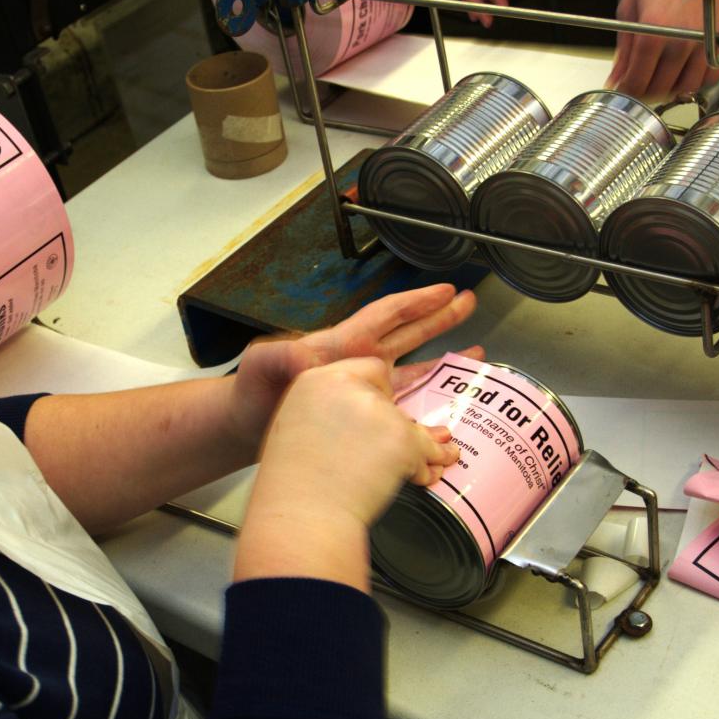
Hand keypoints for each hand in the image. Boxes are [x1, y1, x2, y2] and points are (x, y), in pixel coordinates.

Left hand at [228, 283, 479, 450]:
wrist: (243, 428)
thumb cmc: (250, 392)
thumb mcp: (262, 364)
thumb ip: (280, 354)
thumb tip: (306, 354)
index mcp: (341, 345)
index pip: (386, 316)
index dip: (416, 302)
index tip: (446, 290)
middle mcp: (357, 363)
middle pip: (407, 335)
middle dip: (439, 318)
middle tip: (470, 303)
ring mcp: (362, 390)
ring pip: (411, 370)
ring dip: (442, 360)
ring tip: (475, 353)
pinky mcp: (361, 417)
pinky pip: (402, 408)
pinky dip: (427, 407)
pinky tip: (447, 411)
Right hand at [237, 357, 461, 587]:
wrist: (301, 517)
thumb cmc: (291, 486)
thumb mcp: (295, 428)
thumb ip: (329, 413)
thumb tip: (369, 423)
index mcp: (316, 380)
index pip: (366, 370)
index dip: (376, 394)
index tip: (376, 415)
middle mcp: (347, 386)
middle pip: (390, 398)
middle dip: (394, 424)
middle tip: (389, 449)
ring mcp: (376, 411)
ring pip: (412, 426)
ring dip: (418, 446)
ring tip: (424, 464)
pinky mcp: (399, 438)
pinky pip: (427, 450)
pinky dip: (428, 465)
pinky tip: (426, 474)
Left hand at [606, 0, 718, 101]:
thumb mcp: (630, 5)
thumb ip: (624, 46)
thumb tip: (617, 75)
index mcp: (652, 34)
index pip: (638, 82)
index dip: (628, 91)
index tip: (624, 90)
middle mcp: (681, 42)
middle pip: (662, 89)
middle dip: (647, 92)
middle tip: (640, 85)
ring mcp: (707, 40)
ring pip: (689, 87)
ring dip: (673, 89)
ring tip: (663, 78)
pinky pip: (714, 72)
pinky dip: (700, 79)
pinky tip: (687, 70)